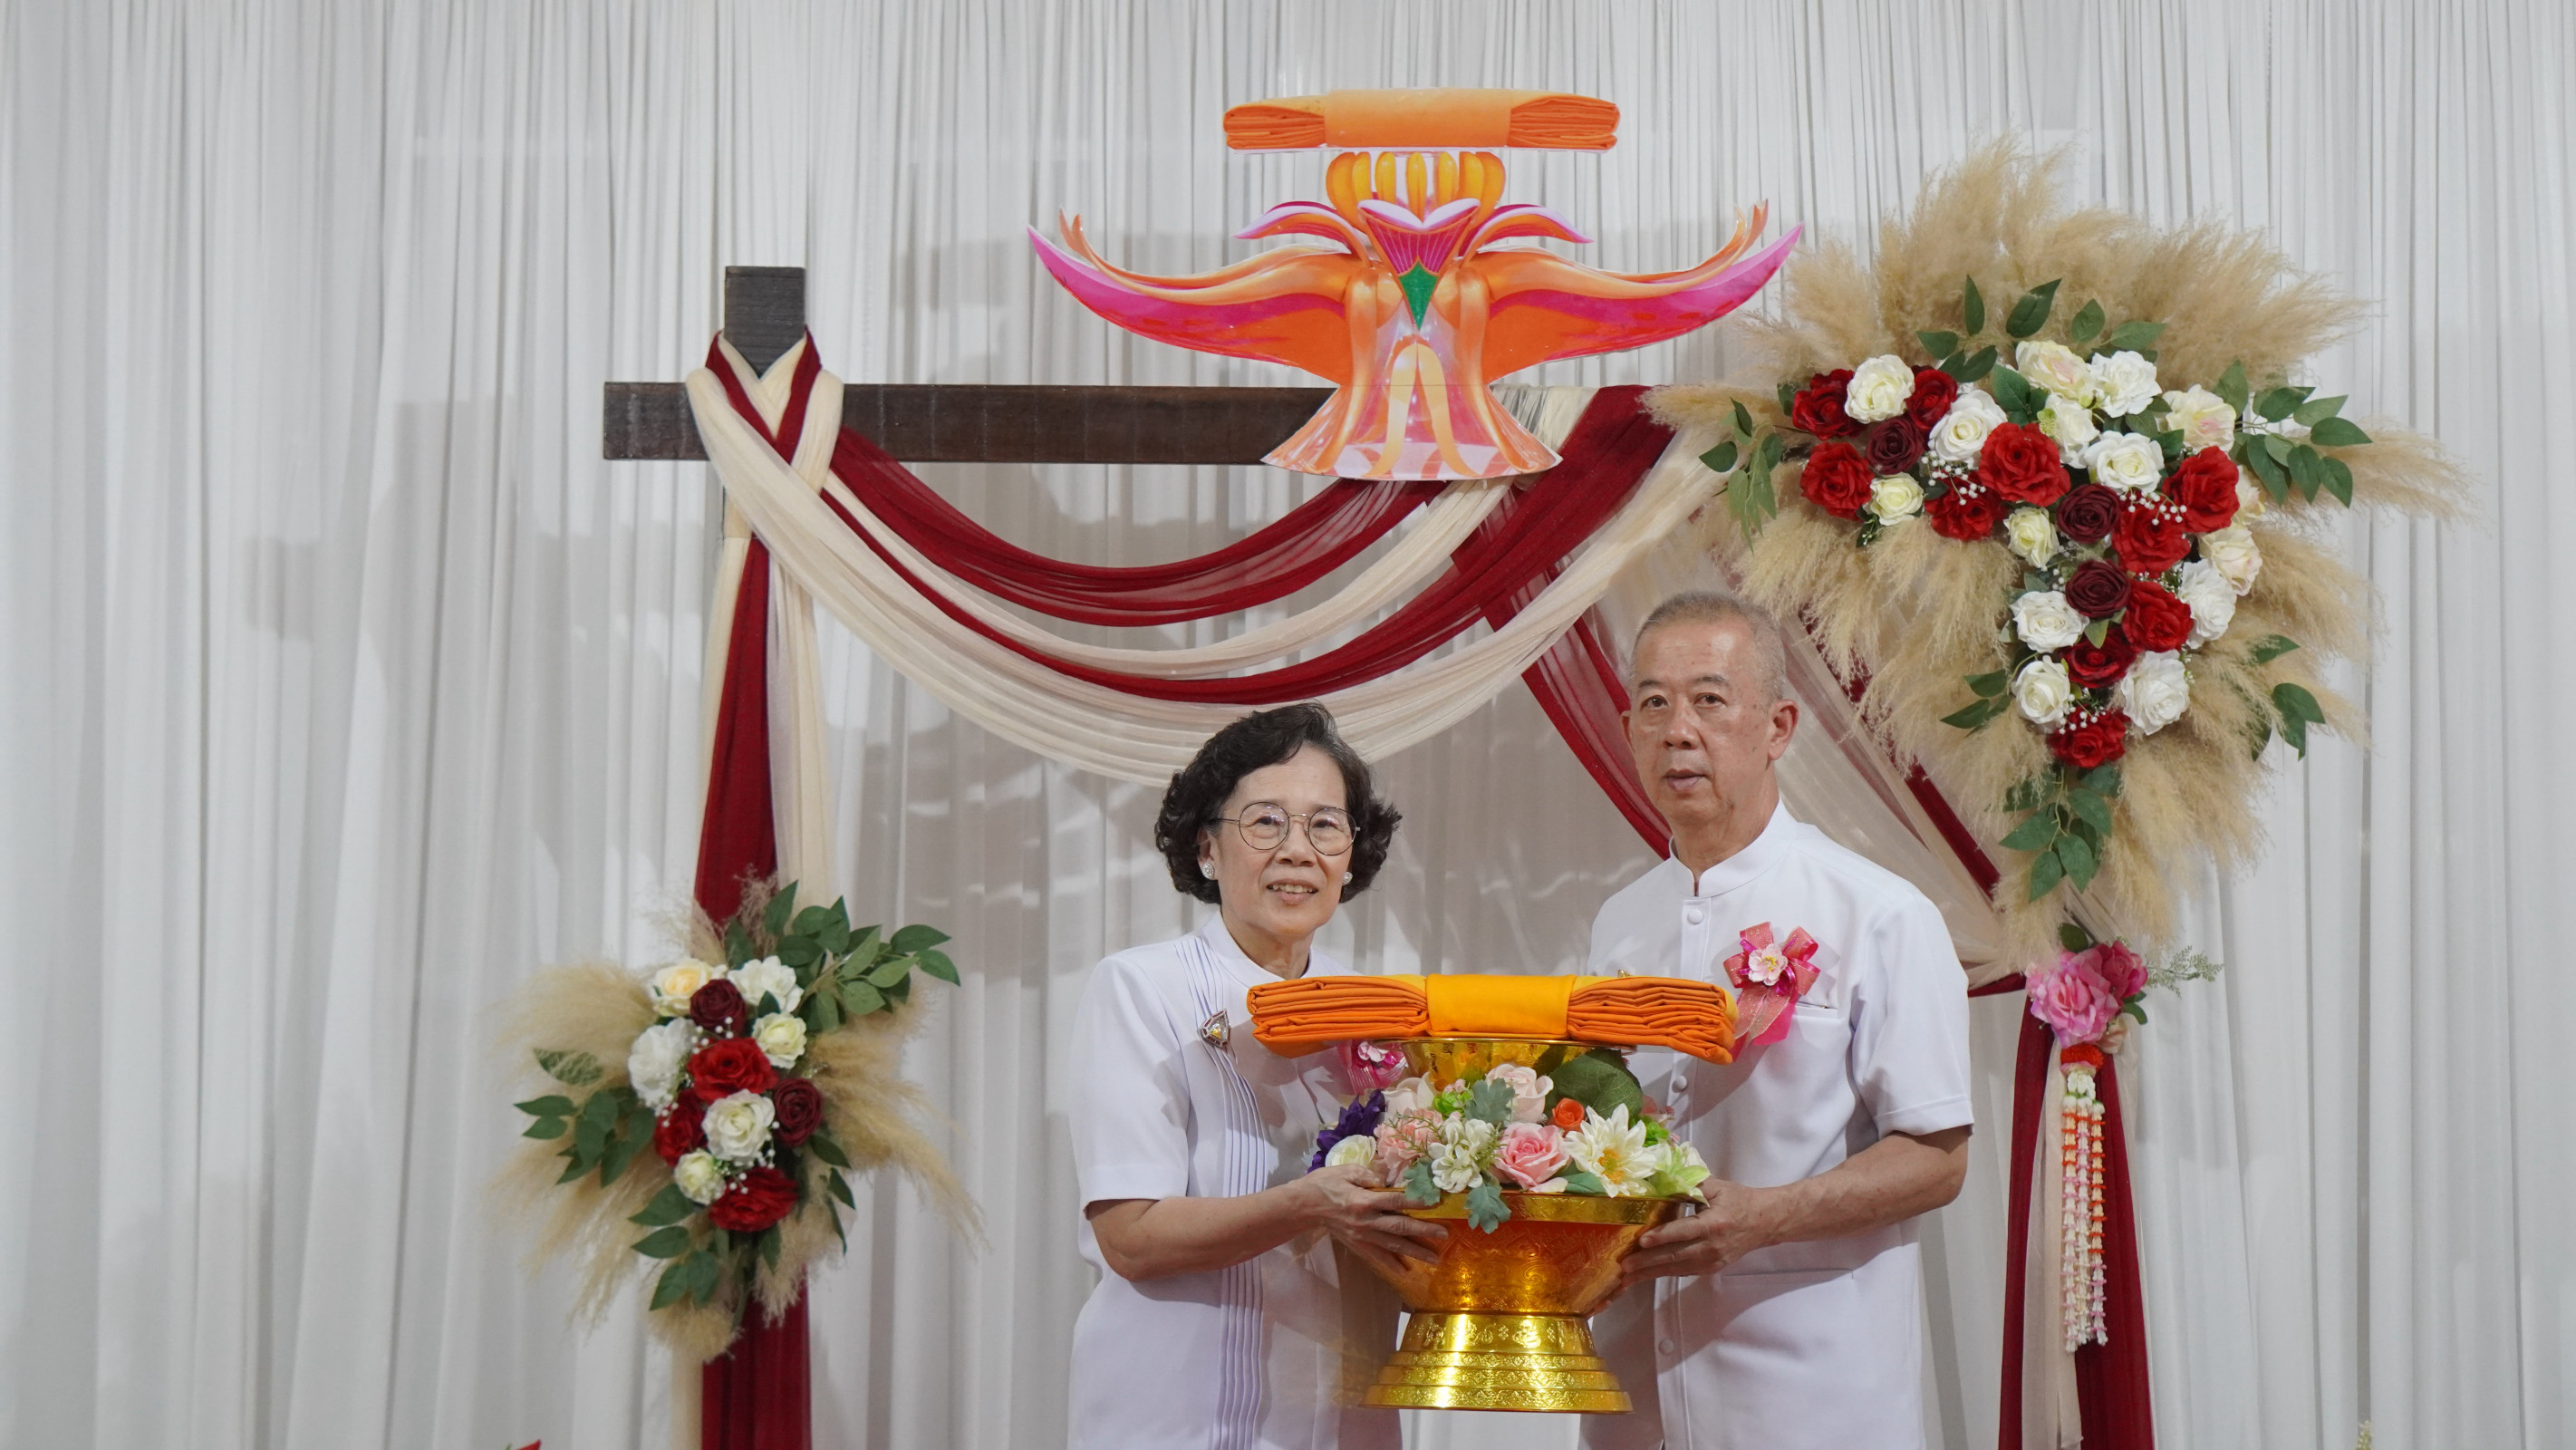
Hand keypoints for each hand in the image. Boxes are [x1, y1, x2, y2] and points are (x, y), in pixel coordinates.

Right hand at [1298, 1163, 1448, 1274]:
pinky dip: (1391, 1265)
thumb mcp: (1346, 1170)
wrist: (1304, 1206)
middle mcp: (1366, 1221)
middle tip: (1444, 1235)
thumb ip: (1369, 1175)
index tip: (1436, 1203)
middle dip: (1423, 1231)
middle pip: (1400, 1227)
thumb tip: (1388, 1180)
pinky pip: (1377, 1257)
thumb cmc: (1325, 1183)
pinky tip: (1405, 1272)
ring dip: (1415, 1252)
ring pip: (1393, 1245)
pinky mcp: (1357, 1244)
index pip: (1396, 1201)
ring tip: (1435, 1259)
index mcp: (1364, 1200)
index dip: (1417, 1202)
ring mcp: (1362, 1236)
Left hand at [1616, 1179, 1782, 1288]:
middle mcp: (1713, 1246)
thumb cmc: (1739, 1200)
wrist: (1765, 1222)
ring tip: (1627, 1277)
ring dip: (1651, 1273)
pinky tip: (1646, 1274)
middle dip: (1647, 1262)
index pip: (1684, 1231)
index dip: (1662, 1237)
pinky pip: (1684, 1272)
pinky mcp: (1711, 1268)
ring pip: (1677, 1268)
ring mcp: (1712, 1261)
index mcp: (1714, 1223)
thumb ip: (1691, 1186)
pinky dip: (1663, 1273)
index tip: (1642, 1241)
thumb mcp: (1717, 1187)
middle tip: (1624, 1265)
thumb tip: (1663, 1181)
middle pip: (1676, 1256)